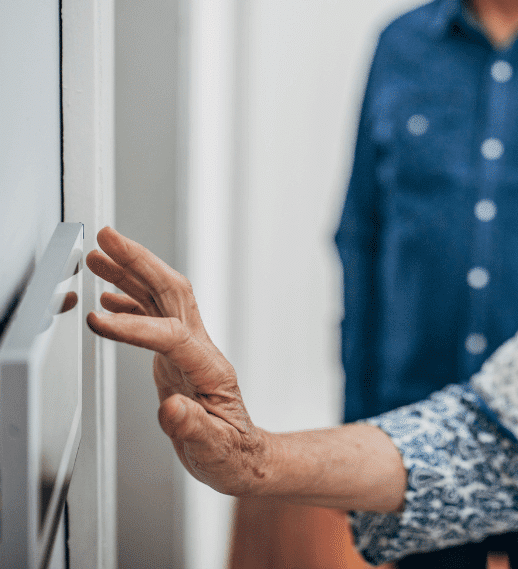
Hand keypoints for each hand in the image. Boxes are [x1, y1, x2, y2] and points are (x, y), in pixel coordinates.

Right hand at [86, 226, 269, 495]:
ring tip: (99, 254)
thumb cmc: (231, 453)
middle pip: (171, 293)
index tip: (100, 320)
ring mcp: (189, 349)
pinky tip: (110, 294)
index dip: (136, 326)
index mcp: (209, 368)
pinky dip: (130, 301)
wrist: (241, 455)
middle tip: (108, 238)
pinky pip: (153, 317)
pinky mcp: (177, 355)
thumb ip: (194, 428)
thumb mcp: (215, 449)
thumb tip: (173, 410)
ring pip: (160, 297)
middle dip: (140, 262)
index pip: (173, 335)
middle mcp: (200, 350)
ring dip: (130, 272)